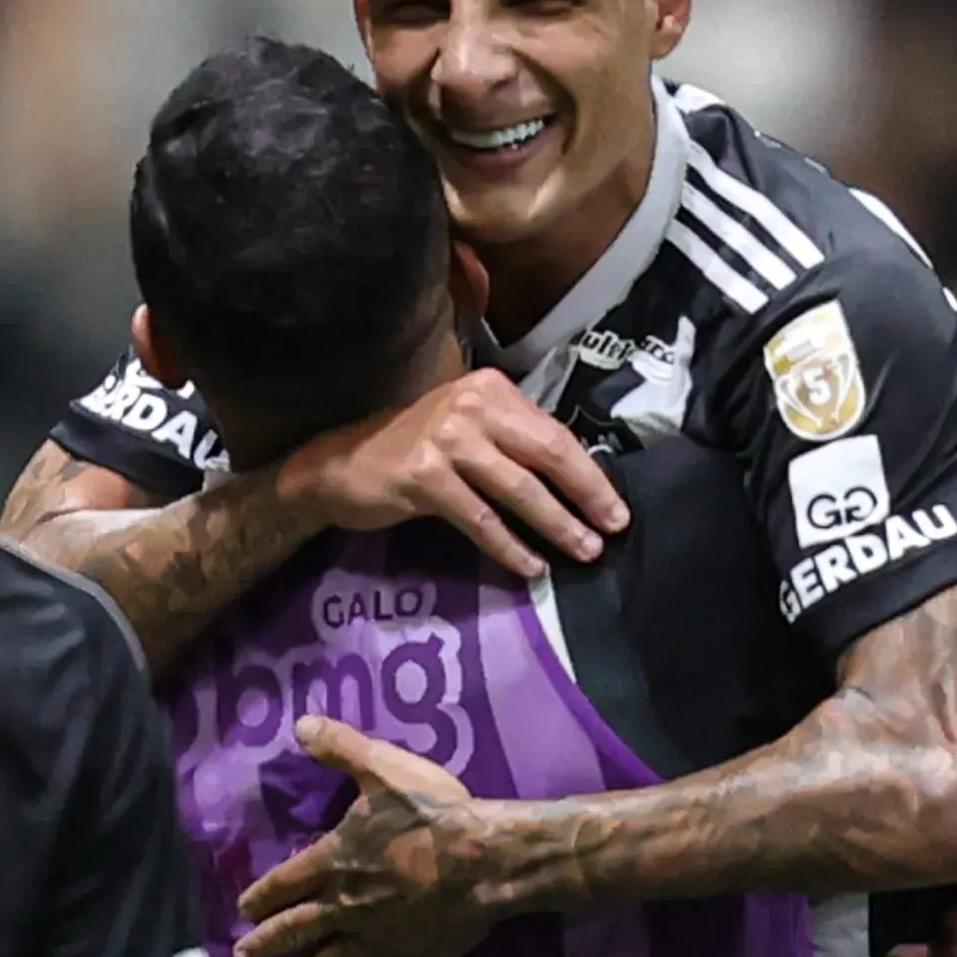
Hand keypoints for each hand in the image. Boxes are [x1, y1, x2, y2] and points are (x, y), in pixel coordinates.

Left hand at [235, 716, 496, 956]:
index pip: (285, 882)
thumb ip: (341, 748)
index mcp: (334, 861)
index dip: (261, 896)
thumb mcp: (383, 769)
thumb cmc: (432, 814)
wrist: (482, 860)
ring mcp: (374, 939)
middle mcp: (344, 906)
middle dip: (266, 945)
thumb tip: (299, 725)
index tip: (243, 911)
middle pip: (295, 929)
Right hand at [281, 370, 627, 579]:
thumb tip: (578, 482)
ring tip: (582, 552)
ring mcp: (447, 439)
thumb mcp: (468, 430)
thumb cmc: (413, 448)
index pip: (555, 434)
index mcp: (492, 390)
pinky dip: (509, 546)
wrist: (341, 463)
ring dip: (556, 525)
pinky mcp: (425, 475)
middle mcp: (472, 406)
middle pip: (546, 455)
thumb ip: (513, 443)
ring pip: (518, 490)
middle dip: (585, 497)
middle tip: (612, 531)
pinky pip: (480, 519)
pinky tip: (530, 566)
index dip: (590, 474)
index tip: (616, 508)